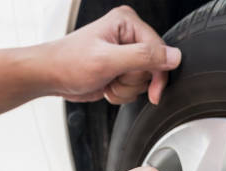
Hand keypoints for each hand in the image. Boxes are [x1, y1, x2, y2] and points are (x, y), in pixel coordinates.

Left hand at [42, 6, 180, 103]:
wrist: (52, 77)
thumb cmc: (69, 63)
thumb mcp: (108, 60)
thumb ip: (143, 57)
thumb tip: (173, 56)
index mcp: (127, 23)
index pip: (160, 50)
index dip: (157, 74)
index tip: (153, 91)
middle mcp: (128, 36)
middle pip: (153, 68)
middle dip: (133, 81)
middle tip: (114, 77)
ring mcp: (125, 53)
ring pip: (144, 81)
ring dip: (126, 89)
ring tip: (107, 81)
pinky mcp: (121, 69)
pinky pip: (135, 88)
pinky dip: (121, 93)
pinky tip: (107, 85)